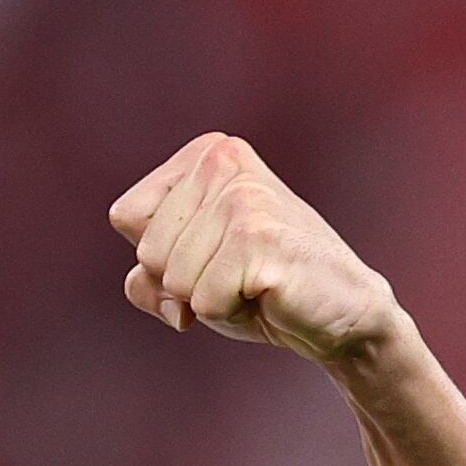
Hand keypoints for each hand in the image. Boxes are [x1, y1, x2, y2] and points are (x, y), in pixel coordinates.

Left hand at [109, 133, 401, 361]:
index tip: (208, 252)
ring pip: (173, 278)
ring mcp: (244, 197)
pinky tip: (267, 293)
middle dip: (182, 281)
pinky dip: (229, 311)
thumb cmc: (258, 288)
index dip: (157, 255)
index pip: (125, 216)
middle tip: (236, 272)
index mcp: (206, 153)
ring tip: (252, 281)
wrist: (340, 312)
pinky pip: (203, 299)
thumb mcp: (186, 275)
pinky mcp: (260, 237)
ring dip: (208, 297)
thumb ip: (145, 279)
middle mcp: (224, 161)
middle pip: (146, 250)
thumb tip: (160, 293)